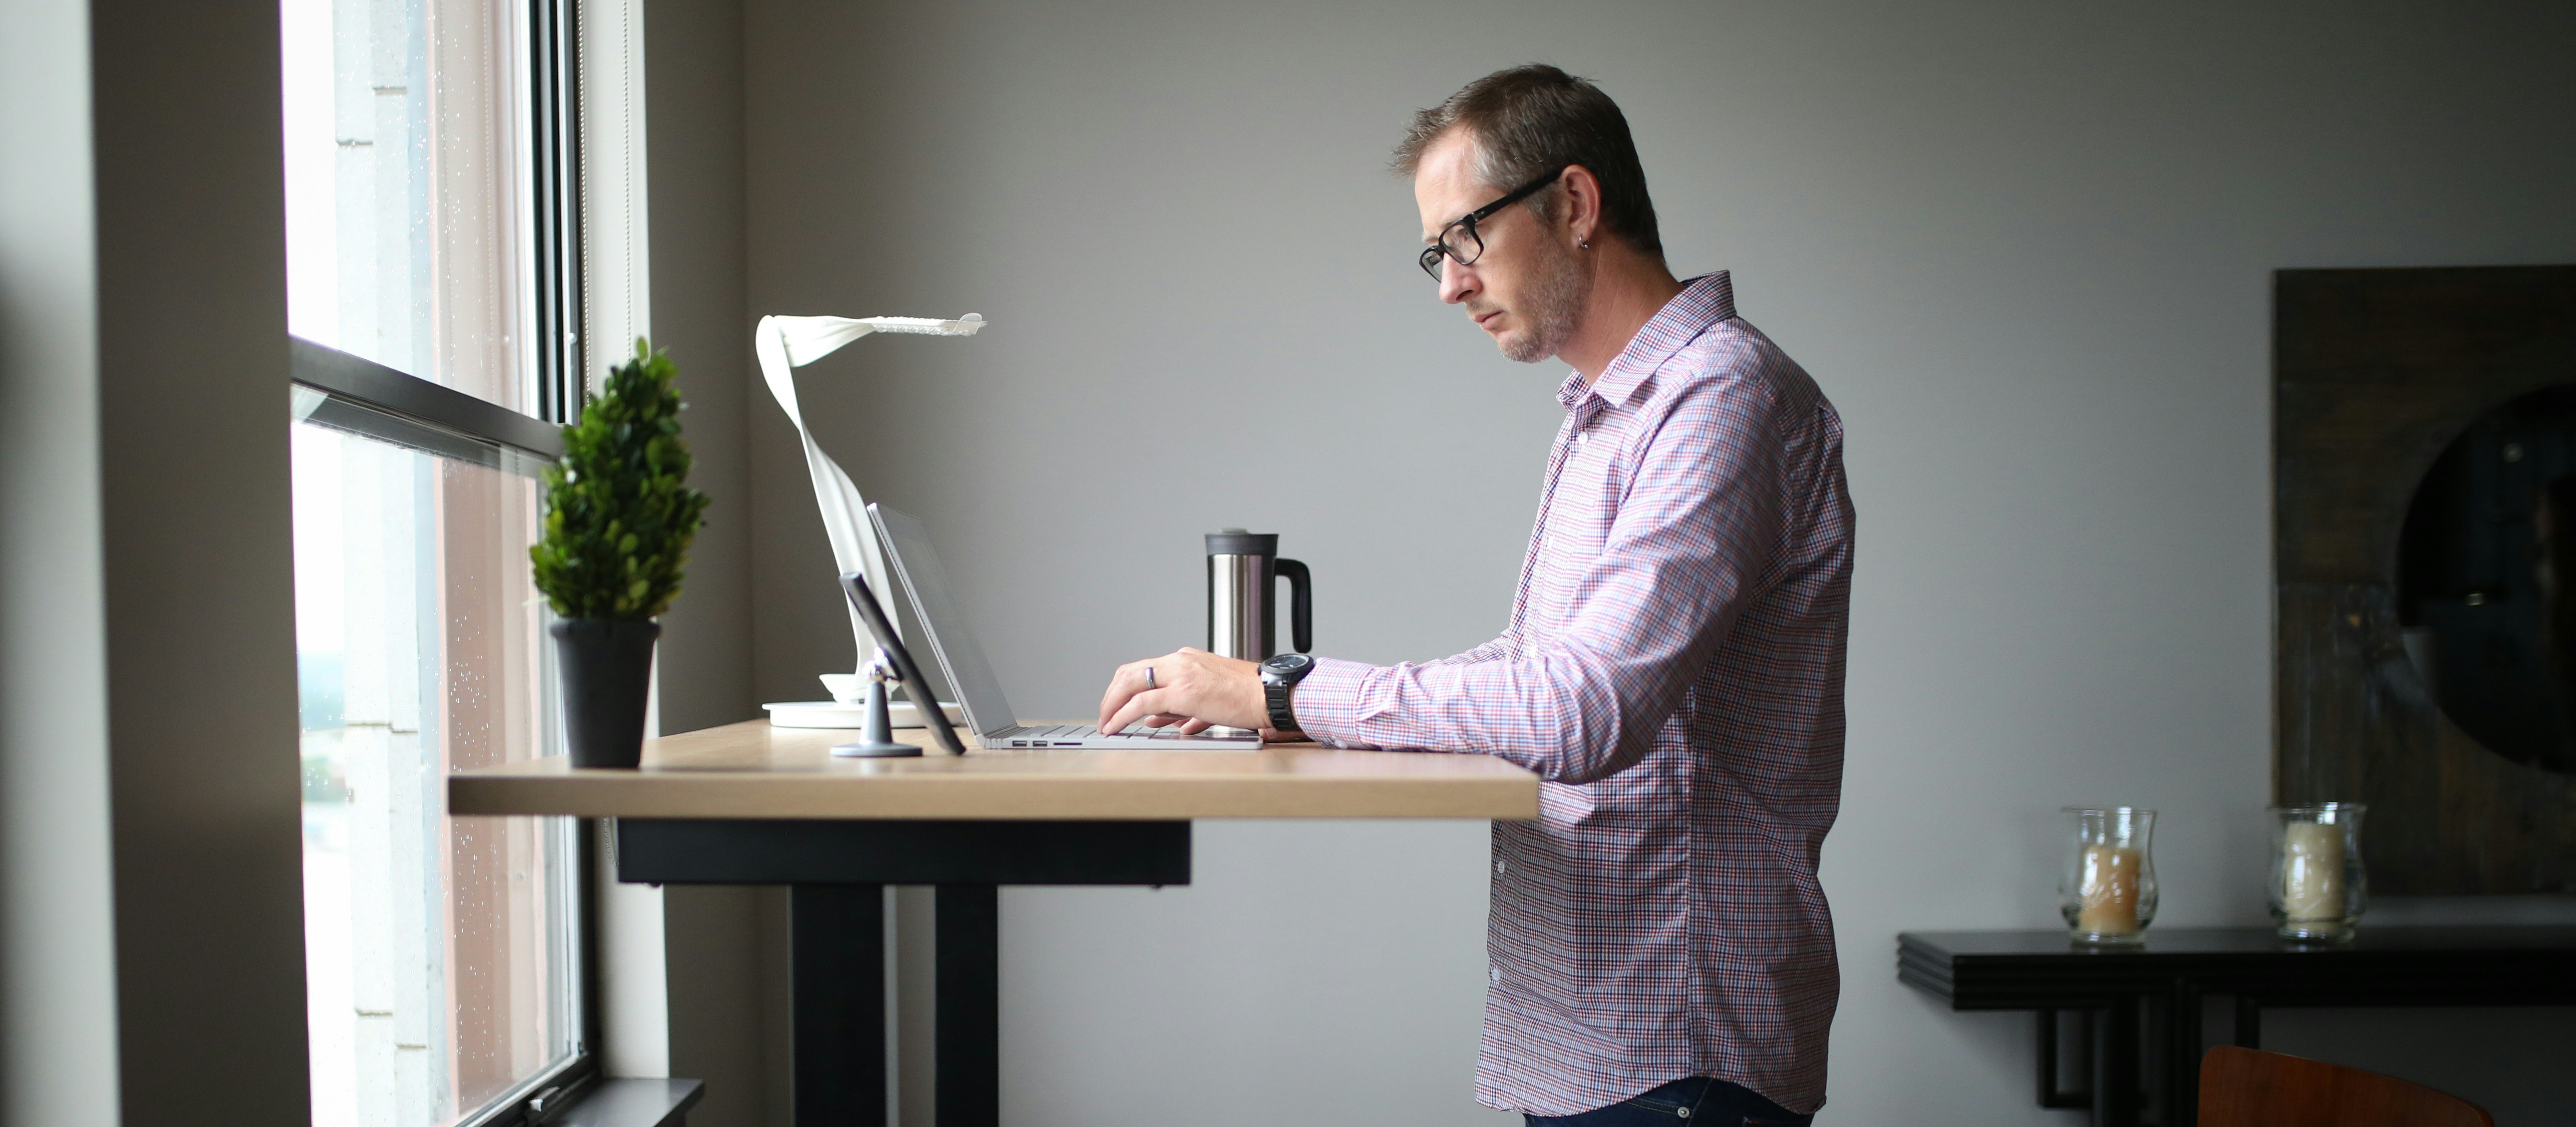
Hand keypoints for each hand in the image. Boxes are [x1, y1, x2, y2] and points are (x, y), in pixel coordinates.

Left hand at [1097, 647, 1271, 736]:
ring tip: (1105, 724)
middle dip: (1111, 695)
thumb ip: (1180, 709)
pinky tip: (1116, 727)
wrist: (1269, 694)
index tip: (1114, 703)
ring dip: (1112, 705)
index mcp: (1186, 659)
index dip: (1123, 687)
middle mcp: (1179, 661)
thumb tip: (1154, 719)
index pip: (1143, 667)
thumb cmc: (1248, 696)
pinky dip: (1122, 715)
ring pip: (1130, 684)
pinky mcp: (1182, 693)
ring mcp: (1180, 675)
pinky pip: (1141, 704)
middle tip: (1104, 714)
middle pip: (1129, 672)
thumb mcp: (1208, 698)